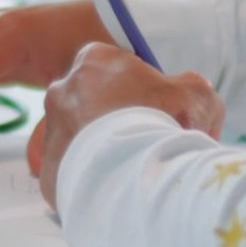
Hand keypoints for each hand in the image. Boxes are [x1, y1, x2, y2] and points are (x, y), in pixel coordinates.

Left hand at [30, 42, 223, 209]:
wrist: (130, 176)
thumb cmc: (162, 125)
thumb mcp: (196, 96)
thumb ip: (195, 88)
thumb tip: (194, 96)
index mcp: (95, 60)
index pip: (121, 72)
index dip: (147, 96)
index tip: (163, 118)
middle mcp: (64, 88)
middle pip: (97, 104)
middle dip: (120, 122)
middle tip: (147, 146)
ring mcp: (51, 127)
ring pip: (83, 137)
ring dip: (104, 149)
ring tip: (131, 169)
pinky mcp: (48, 165)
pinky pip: (74, 169)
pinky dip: (93, 177)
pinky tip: (116, 186)